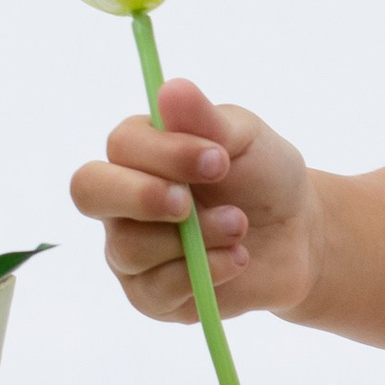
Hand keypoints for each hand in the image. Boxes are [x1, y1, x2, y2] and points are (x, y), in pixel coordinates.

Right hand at [68, 74, 319, 322]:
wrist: (297, 236)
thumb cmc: (264, 177)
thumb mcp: (246, 138)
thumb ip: (206, 119)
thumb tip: (169, 90)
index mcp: (139, 152)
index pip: (121, 146)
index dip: (163, 153)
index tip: (219, 159)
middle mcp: (123, 200)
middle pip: (88, 191)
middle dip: (140, 197)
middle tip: (188, 203)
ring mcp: (130, 250)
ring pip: (129, 247)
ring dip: (195, 238)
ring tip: (239, 226)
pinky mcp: (150, 295)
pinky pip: (155, 290)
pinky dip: (203, 273)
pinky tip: (236, 258)